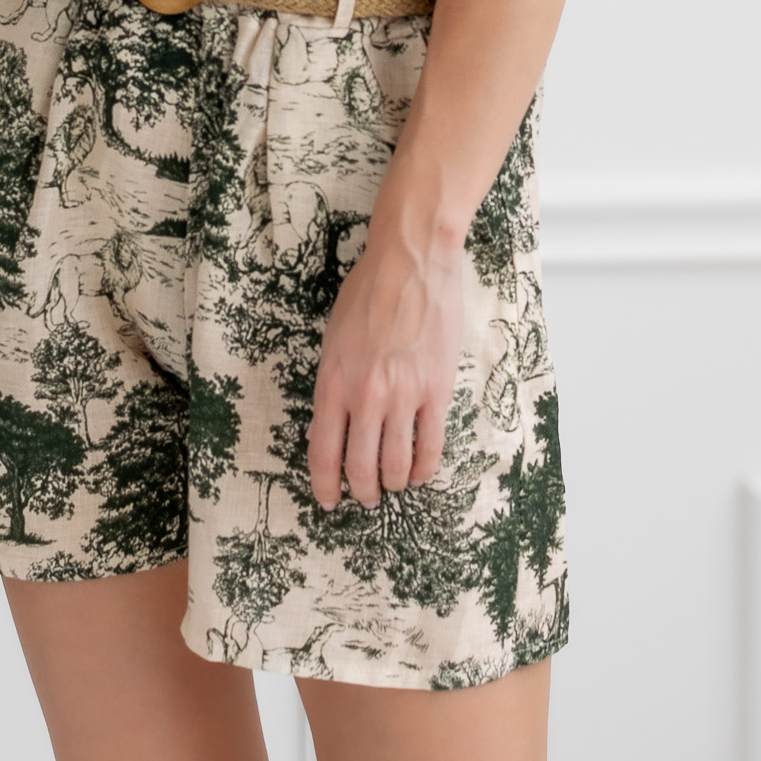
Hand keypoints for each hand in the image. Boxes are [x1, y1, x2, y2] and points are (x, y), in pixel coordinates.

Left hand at [306, 223, 464, 509]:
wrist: (411, 260)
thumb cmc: (368, 290)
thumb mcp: (333, 337)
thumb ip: (332, 383)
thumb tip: (326, 426)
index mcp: (333, 381)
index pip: (323, 452)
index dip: (324, 484)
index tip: (327, 500)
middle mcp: (366, 396)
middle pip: (360, 468)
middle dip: (361, 492)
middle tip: (365, 498)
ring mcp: (404, 396)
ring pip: (396, 465)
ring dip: (392, 484)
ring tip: (392, 486)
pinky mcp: (437, 390)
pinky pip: (431, 446)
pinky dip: (423, 469)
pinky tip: (419, 472)